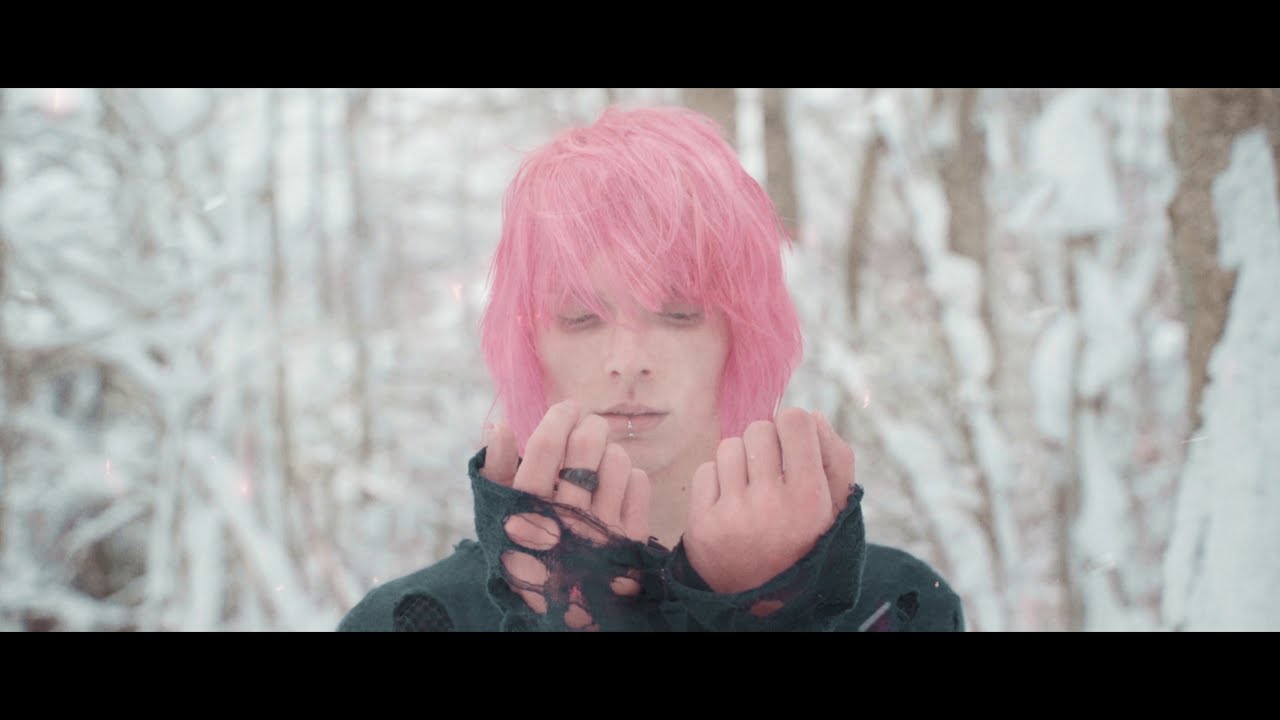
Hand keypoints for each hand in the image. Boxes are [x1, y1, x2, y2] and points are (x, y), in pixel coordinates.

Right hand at [482, 399, 650, 627]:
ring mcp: (600, 531)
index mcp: (526, 509)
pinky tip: (616, 488)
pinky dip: (631, 477)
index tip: (567, 409)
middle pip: (587, 444)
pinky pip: (640, 483)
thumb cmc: (526, 547)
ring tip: (600, 466)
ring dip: (610, 453)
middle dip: (590, 426)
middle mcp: (564, 519)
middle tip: (588, 429)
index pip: (545, 445)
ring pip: (617, 460)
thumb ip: (496, 470)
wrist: (562, 605)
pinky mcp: (630, 541)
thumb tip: (499, 424)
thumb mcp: (500, 514)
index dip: (559, 416)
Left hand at [682, 408, 855, 595]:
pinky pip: (705, 471)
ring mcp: (733, 515)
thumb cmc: (806, 543)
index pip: (794, 420)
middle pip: (758, 428)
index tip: (794, 446)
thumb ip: (836, 459)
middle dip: (766, 444)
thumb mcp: (837, 508)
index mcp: (811, 498)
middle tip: (771, 472)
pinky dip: (717, 481)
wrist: (764, 599)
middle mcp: (771, 505)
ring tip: (751, 488)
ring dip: (740, 461)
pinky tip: (730, 504)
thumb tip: (812, 416)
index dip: (794, 427)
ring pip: (729, 447)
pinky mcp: (702, 525)